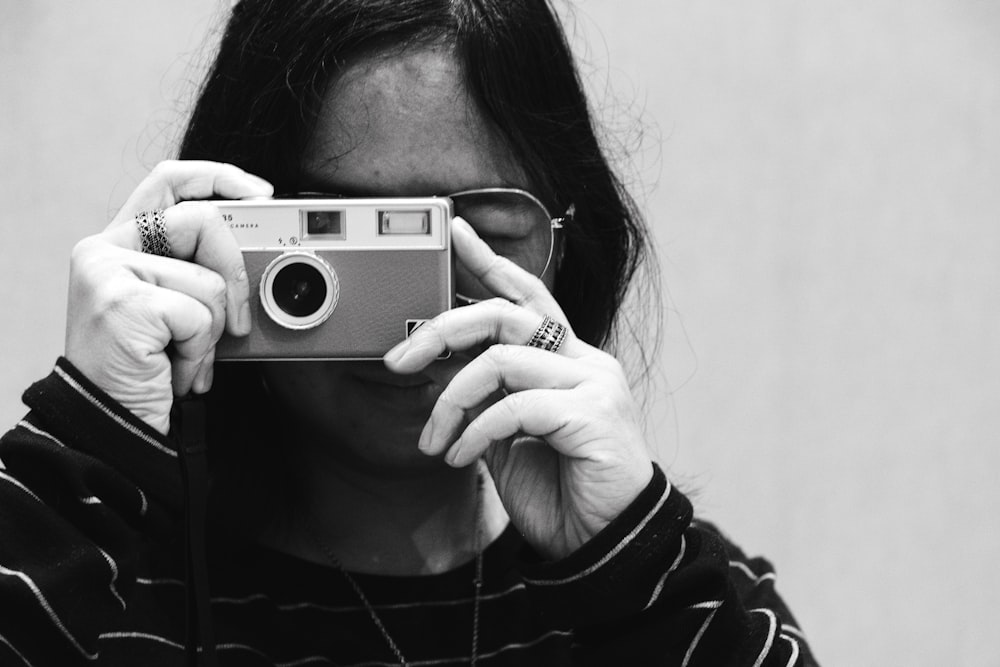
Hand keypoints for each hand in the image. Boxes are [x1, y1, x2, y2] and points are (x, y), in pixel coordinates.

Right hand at [65, 161, 272, 433]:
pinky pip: (198, 314)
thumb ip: (200, 270)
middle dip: (237, 272)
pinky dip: (199, 351)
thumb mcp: (179, 309)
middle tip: (236, 321)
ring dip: (211, 331)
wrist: (113, 425)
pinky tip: (173, 369)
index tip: (261, 194)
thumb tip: (260, 254)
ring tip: (183, 356)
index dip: (220, 177)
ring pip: (209, 279)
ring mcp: (107, 271)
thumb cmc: (149, 371)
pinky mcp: (120, 301)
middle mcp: (106, 248)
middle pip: (202, 220)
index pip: (170, 180)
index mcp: (122, 242)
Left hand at [384, 217, 653, 558]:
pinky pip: (515, 405)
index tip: (457, 232)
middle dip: (443, 329)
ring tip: (435, 440)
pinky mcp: (594, 413)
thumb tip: (445, 371)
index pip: (527, 296)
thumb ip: (488, 398)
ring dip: (451, 401)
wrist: (603, 543)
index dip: (490, 262)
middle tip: (399, 362)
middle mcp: (585, 360)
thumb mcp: (508, 436)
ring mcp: (594, 383)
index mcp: (566, 360)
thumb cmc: (561, 491)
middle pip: (506, 314)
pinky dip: (476, 431)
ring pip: (502, 359)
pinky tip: (461, 457)